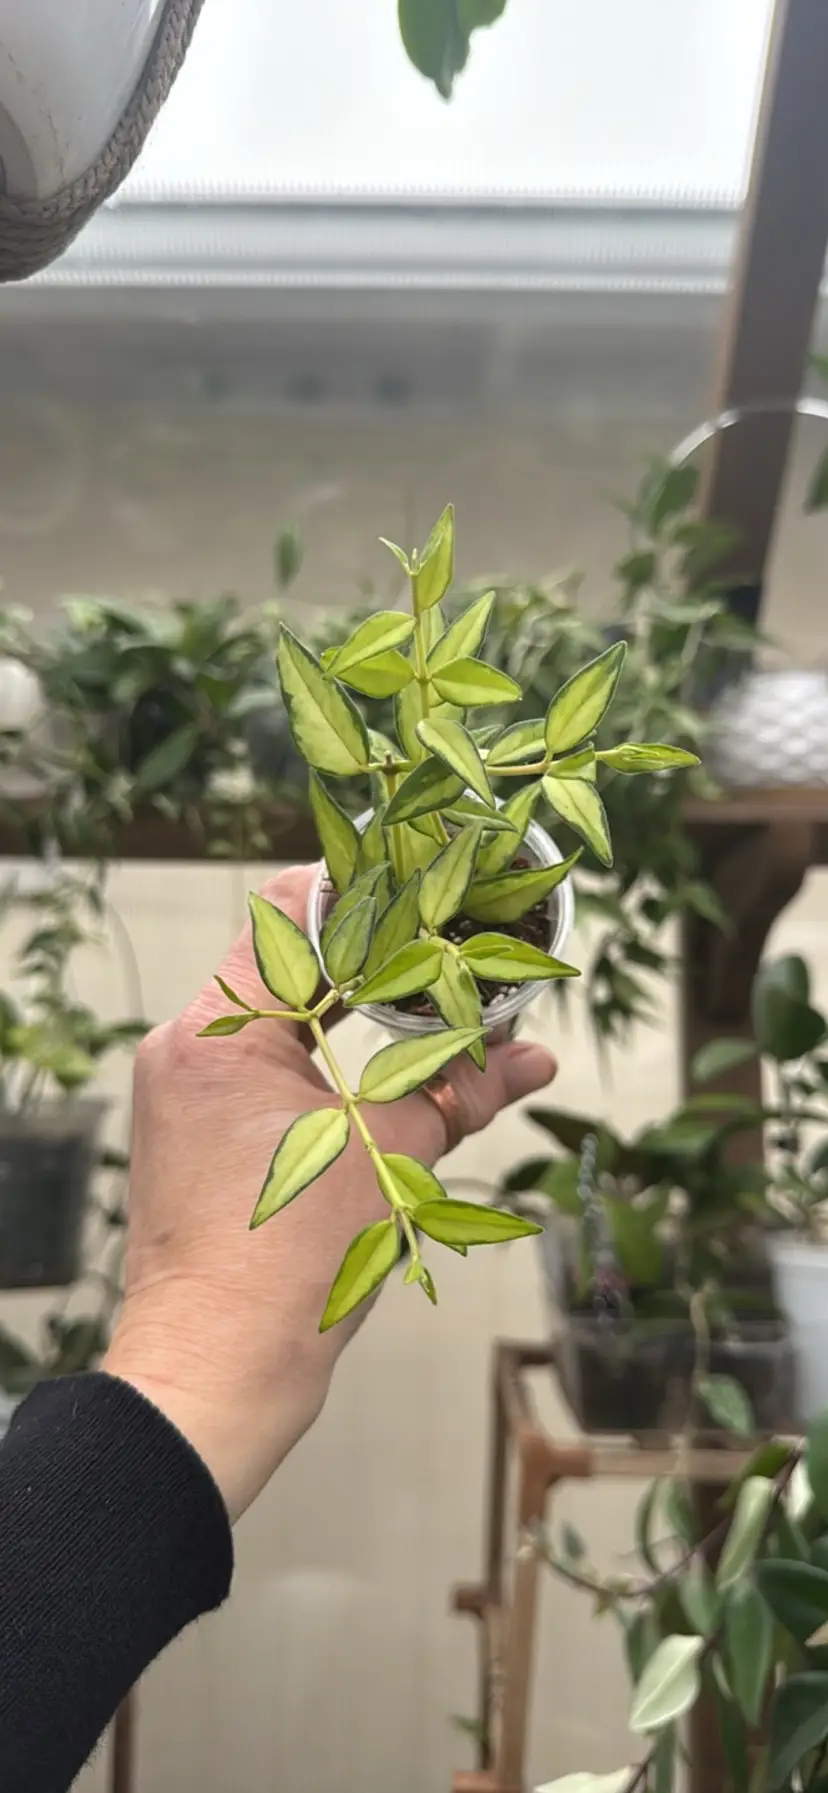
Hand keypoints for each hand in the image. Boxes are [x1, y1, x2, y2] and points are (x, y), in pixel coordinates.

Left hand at [104, 864, 556, 1520]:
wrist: (215, 1372)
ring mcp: (185, 1094)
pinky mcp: (196, 1137)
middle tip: (447, 947)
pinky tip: (382, 1067)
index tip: (428, 892)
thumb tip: (531, 1057)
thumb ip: (460, 1092)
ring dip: (350, 1010)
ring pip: (278, 1018)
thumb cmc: (285, 1267)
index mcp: (218, 1031)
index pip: (288, 914)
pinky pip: (264, 1069)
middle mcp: (187, 1049)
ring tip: (427, 1003)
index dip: (365, 893)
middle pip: (286, 964)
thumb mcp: (393, 1161)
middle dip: (372, 958)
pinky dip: (324, 1060)